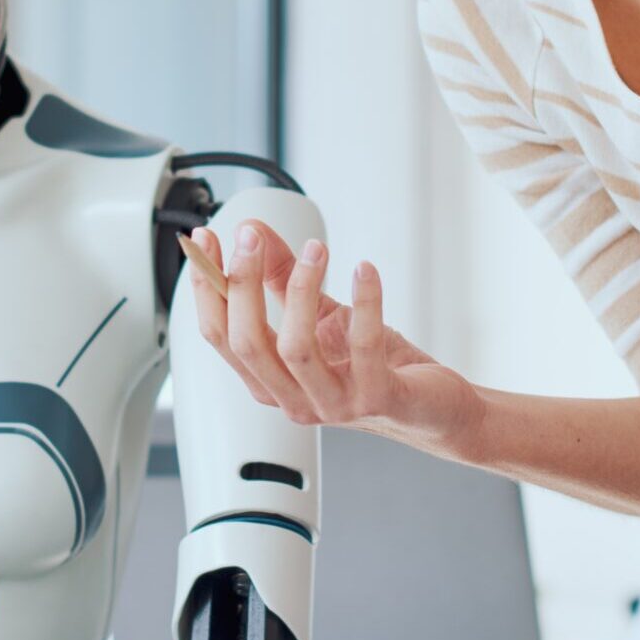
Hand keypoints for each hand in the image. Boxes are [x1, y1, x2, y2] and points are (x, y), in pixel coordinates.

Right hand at [183, 221, 480, 448]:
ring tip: (316, 248)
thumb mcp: (321, 315)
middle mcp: (293, 400)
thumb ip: (283, 278)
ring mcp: (333, 404)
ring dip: (300, 289)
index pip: (220, 336)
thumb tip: (254, 232)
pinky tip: (364, 270)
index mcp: (270, 382)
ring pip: (294, 349)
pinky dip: (364, 300)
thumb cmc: (375, 367)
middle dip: (243, 282)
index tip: (207, 240)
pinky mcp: (376, 398)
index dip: (207, 287)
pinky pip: (363, 345)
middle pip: (247, 343)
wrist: (432, 407)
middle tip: (252, 237)